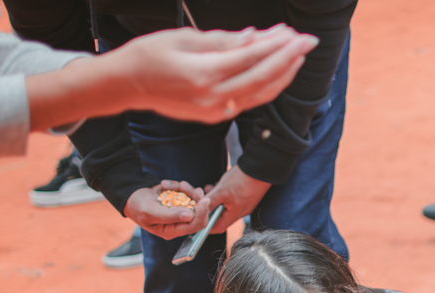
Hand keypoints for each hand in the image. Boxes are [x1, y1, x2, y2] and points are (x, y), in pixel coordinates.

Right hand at [106, 26, 317, 122]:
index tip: (297, 35)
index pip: (251, 59)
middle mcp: (213, 98)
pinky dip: (267, 85)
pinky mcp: (216, 115)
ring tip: (298, 54)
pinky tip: (278, 71)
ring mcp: (216, 110)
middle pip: (263, 78)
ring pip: (261, 94)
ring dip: (283, 74)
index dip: (277, 46)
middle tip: (309, 41)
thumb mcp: (183, 38)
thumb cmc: (148, 55)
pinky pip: (250, 100)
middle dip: (289, 59)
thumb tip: (255, 37)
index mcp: (203, 75)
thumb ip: (222, 41)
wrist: (126, 86)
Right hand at [124, 180, 212, 239]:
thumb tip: (189, 216)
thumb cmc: (137, 206)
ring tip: (171, 184)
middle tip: (196, 189)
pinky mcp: (181, 202)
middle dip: (198, 201)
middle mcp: (179, 223)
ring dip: (187, 190)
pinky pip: (187, 193)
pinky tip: (165, 184)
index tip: (205, 200)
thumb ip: (169, 215)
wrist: (132, 194)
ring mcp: (181, 212)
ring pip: (195, 201)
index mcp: (172, 231)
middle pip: (200, 214)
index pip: (195, 226)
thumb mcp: (150, 211)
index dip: (202, 214)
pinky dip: (179, 186)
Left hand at [202, 166, 271, 233]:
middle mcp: (241, 212)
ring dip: (215, 199)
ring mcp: (245, 204)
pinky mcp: (246, 197)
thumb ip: (210, 202)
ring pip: (225, 206)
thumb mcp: (221, 191)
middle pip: (220, 216)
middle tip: (203, 197)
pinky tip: (221, 185)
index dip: (205, 225)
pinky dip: (223, 195)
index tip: (196, 218)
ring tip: (211, 188)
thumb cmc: (241, 180)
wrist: (259, 168)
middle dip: (209, 207)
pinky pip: (231, 200)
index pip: (217, 228)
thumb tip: (198, 211)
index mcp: (234, 214)